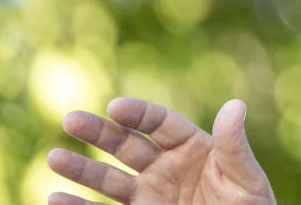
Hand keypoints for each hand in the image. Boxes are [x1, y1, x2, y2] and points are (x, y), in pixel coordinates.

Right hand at [48, 97, 275, 204]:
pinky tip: (55, 199)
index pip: (160, 122)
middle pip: (126, 144)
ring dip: (81, 169)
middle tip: (71, 120)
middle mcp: (165, 167)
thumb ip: (234, 147)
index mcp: (192, 147)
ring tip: (54, 157)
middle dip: (99, 132)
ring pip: (108, 179)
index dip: (138, 113)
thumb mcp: (246, 178)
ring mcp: (148, 195)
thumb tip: (236, 104)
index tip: (115, 107)